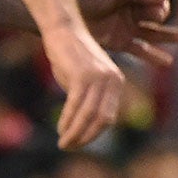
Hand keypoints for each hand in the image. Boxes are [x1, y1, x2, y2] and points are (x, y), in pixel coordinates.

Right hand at [41, 21, 124, 149]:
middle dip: (86, 137)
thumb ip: (84, 98)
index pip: (109, 117)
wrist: (62, 29)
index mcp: (116, 83)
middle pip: (103, 120)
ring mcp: (100, 77)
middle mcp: (113, 81)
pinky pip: (76, 105)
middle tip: (69, 147)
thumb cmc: (68, 54)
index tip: (78, 143)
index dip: (93, 134)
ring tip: (63, 143)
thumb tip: (78, 123)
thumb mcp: (81, 78)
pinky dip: (68, 120)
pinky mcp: (84, 75)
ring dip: (76, 132)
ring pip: (89, 115)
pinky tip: (60, 128)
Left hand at [76, 0, 177, 66]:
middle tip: (174, 29)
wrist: (64, 16)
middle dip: (166, 22)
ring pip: (152, 34)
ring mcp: (126, 29)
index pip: (155, 3)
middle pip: (156, 18)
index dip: (158, 6)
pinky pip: (139, 50)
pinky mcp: (118, 43)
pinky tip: (166, 61)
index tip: (156, 8)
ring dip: (167, 37)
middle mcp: (131, 14)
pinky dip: (153, 55)